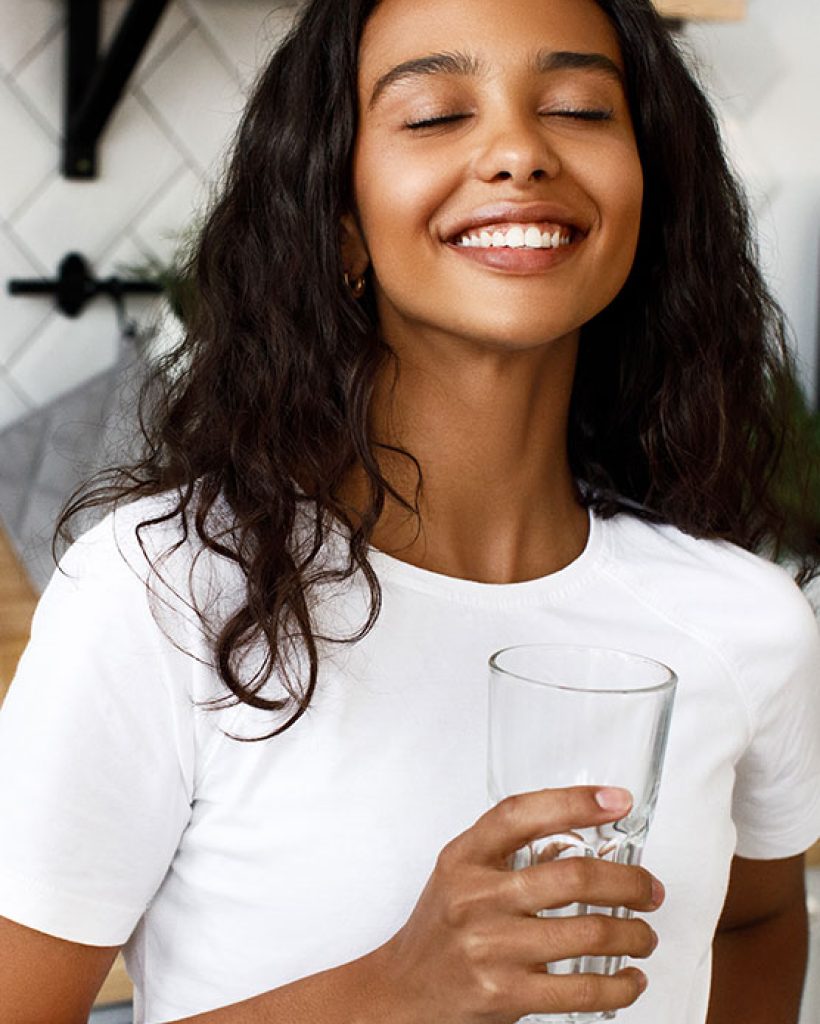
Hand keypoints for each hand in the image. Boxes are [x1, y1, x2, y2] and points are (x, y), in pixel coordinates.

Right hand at [371, 786, 662, 1023]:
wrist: (404, 991)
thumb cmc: (441, 926)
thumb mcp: (460, 872)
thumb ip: (508, 851)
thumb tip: (584, 832)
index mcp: (465, 858)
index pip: (520, 814)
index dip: (574, 802)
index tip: (617, 801)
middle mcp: (475, 898)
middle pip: (572, 877)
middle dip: (629, 883)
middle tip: (650, 889)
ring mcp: (491, 948)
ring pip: (588, 933)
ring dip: (634, 934)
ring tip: (644, 935)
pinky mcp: (505, 995)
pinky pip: (581, 989)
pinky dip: (619, 984)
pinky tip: (630, 978)